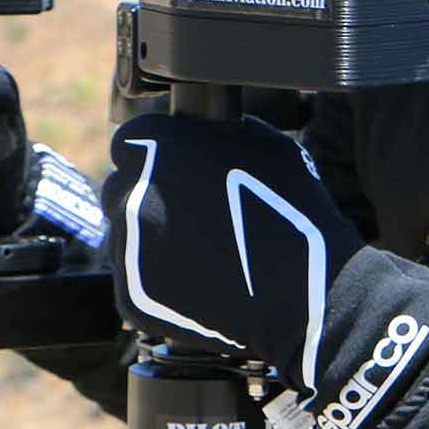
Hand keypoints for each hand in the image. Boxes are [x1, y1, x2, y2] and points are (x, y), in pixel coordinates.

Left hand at [101, 112, 366, 392]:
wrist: (305, 294)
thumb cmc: (294, 214)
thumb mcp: (268, 146)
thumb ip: (218, 134)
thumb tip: (201, 134)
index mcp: (159, 147)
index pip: (132, 140)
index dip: (156, 155)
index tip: (178, 170)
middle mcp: (132, 193)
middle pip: (123, 187)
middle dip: (150, 195)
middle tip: (196, 214)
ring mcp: (128, 248)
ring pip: (127, 234)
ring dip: (154, 237)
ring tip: (205, 251)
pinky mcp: (132, 294)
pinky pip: (136, 277)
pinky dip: (160, 277)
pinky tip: (201, 277)